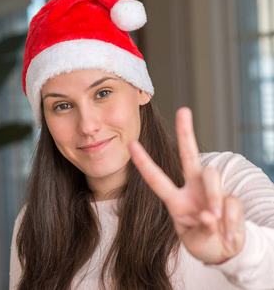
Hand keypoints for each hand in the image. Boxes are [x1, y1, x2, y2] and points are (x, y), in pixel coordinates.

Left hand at [128, 107, 244, 263]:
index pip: (155, 178)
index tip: (130, 142)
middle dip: (186, 132)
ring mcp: (212, 191)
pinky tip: (227, 235)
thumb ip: (201, 226)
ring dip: (213, 200)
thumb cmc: (202, 241)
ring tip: (212, 220)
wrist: (225, 251)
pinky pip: (231, 203)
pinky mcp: (231, 199)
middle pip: (189, 156)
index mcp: (175, 199)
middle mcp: (192, 189)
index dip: (143, 162)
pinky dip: (229, 223)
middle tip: (183, 109)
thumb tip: (210, 214)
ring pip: (212, 177)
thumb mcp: (194, 237)